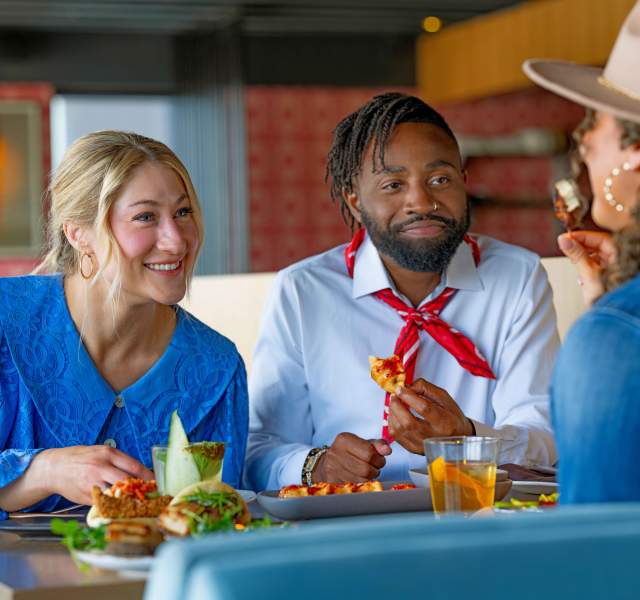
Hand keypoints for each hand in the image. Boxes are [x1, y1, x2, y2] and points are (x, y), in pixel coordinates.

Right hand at [36, 445, 153, 504]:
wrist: (54, 467)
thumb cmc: (82, 458)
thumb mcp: (100, 452)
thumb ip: (117, 462)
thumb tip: (140, 474)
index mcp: (107, 453)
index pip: (133, 465)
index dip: (147, 476)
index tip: (156, 483)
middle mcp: (100, 467)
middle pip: (127, 480)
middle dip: (141, 489)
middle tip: (151, 495)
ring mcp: (92, 482)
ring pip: (115, 493)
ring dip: (129, 499)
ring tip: (139, 503)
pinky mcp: (85, 495)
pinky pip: (104, 502)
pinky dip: (113, 506)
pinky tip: (121, 508)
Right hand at [313, 432, 391, 482]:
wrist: (327, 463)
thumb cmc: (350, 452)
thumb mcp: (363, 444)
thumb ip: (378, 445)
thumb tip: (388, 450)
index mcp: (344, 439)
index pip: (369, 453)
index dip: (379, 459)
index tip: (378, 459)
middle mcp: (335, 453)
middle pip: (366, 469)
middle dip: (375, 470)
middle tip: (374, 468)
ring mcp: (331, 468)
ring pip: (361, 480)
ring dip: (369, 479)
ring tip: (366, 473)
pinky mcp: (330, 481)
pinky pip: (353, 487)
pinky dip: (360, 484)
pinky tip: (358, 479)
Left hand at [388, 379, 472, 454]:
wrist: (456, 438)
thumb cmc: (451, 416)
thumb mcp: (444, 397)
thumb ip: (425, 388)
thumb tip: (406, 387)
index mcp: (445, 422)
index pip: (424, 408)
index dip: (408, 396)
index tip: (400, 388)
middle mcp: (433, 436)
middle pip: (408, 422)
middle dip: (397, 406)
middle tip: (395, 396)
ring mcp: (422, 445)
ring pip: (399, 430)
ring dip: (392, 413)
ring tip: (394, 404)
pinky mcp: (414, 449)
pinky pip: (396, 436)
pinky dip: (392, 423)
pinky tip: (395, 415)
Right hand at [558, 231, 616, 305]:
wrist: (611, 316)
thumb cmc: (609, 297)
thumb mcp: (589, 273)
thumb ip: (576, 255)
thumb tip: (563, 240)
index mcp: (621, 255)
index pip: (599, 238)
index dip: (581, 237)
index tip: (566, 238)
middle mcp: (621, 259)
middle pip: (598, 246)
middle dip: (580, 247)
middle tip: (566, 247)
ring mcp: (616, 267)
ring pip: (596, 255)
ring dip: (582, 256)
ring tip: (573, 260)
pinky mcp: (609, 276)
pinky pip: (596, 264)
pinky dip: (586, 265)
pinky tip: (580, 271)